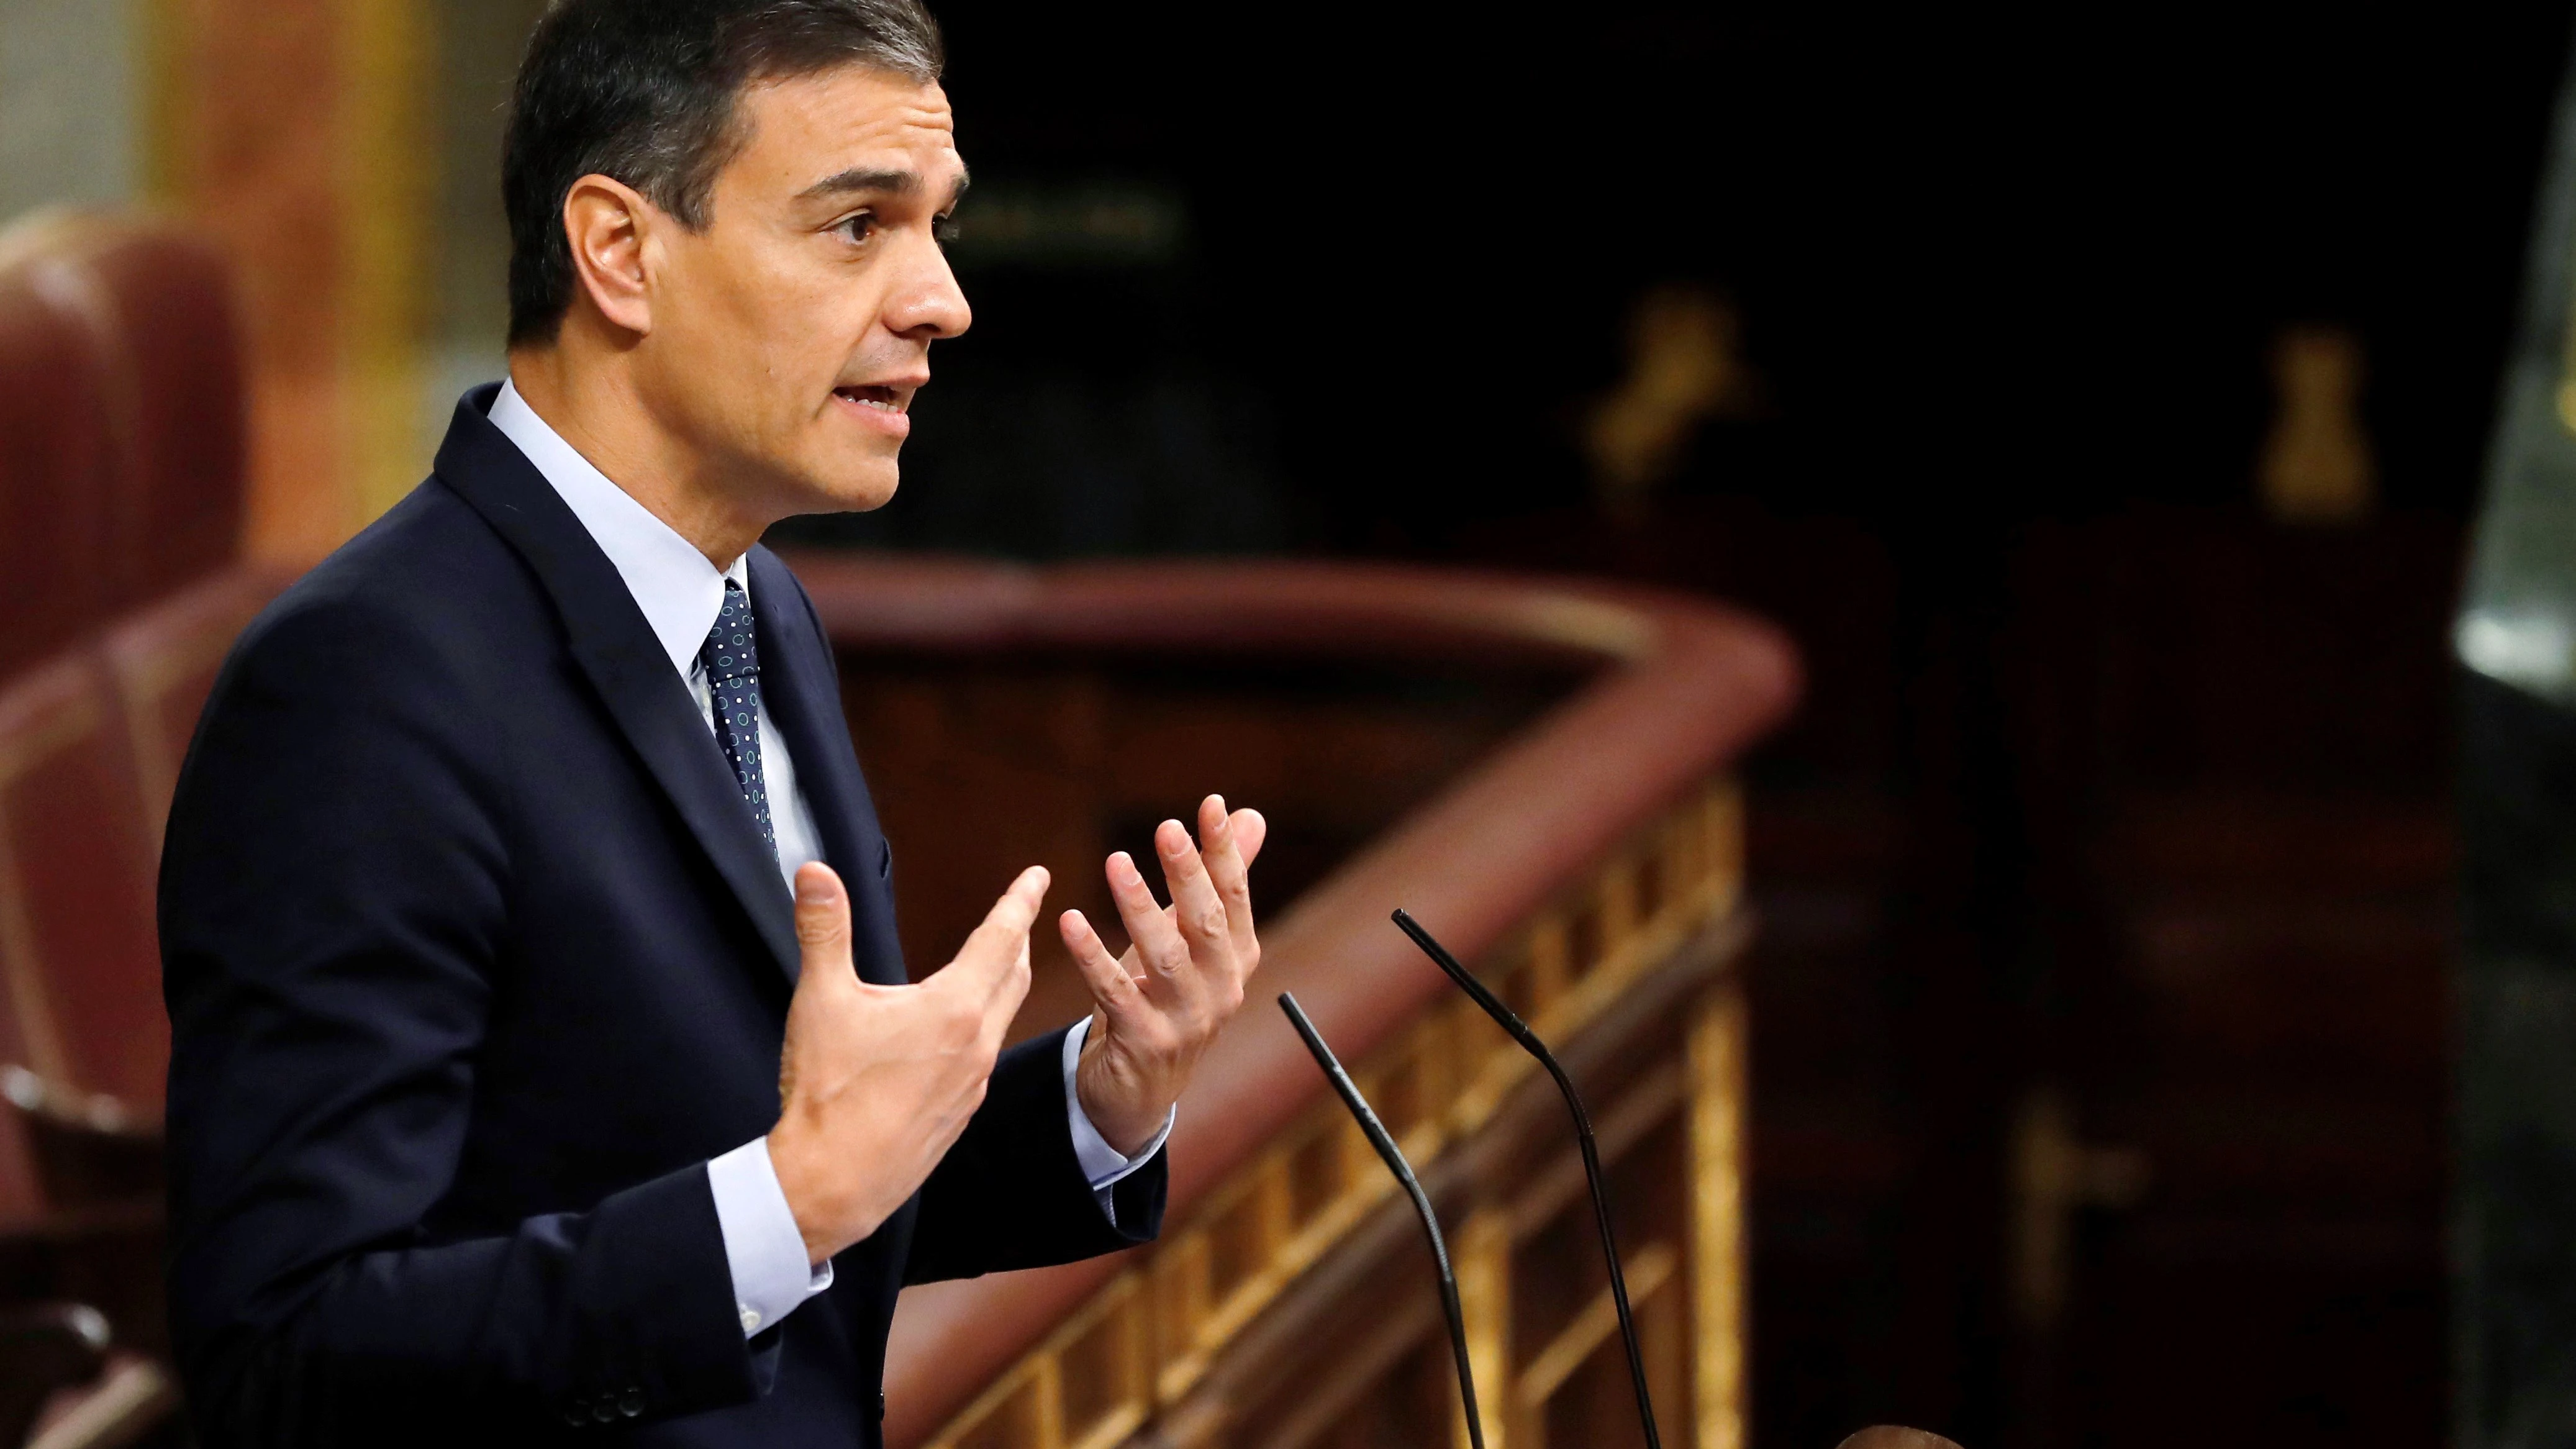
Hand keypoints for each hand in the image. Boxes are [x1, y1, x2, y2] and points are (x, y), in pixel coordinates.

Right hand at [768, 861, 1044, 1264]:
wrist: (833, 1183)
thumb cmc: (829, 1094)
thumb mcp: (821, 1000)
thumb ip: (824, 930)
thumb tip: (817, 873)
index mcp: (954, 1009)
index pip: (1000, 938)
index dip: (1019, 900)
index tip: (1038, 875)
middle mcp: (977, 1044)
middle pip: (1013, 977)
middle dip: (1018, 940)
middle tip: (1021, 915)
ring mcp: (973, 1084)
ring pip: (1001, 1019)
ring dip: (1002, 985)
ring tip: (995, 967)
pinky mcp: (960, 1115)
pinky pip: (982, 1059)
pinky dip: (982, 1030)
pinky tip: (958, 1036)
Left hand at [1060, 794, 1266, 1155]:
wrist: (1141, 1089)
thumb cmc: (1166, 996)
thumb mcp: (1192, 939)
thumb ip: (1219, 880)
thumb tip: (1250, 816)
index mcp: (1238, 959)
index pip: (1234, 896)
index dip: (1224, 852)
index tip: (1211, 805)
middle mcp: (1222, 990)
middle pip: (1205, 924)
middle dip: (1187, 873)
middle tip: (1167, 828)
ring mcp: (1186, 1021)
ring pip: (1163, 957)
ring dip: (1138, 907)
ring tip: (1115, 862)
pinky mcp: (1144, 1044)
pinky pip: (1115, 993)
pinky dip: (1091, 955)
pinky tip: (1069, 921)